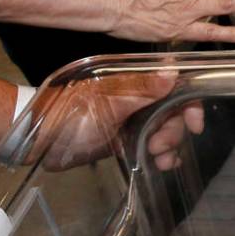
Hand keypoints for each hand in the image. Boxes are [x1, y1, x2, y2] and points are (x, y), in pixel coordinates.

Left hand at [32, 71, 200, 171]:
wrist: (40, 141)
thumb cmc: (71, 117)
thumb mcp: (109, 104)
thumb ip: (142, 89)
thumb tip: (173, 70)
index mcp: (135, 83)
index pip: (175, 87)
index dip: (190, 104)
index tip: (194, 125)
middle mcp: (139, 98)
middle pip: (174, 113)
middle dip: (174, 132)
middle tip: (158, 148)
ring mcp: (134, 118)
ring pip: (166, 131)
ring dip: (169, 147)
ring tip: (159, 160)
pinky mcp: (127, 137)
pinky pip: (153, 144)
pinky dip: (162, 155)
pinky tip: (161, 165)